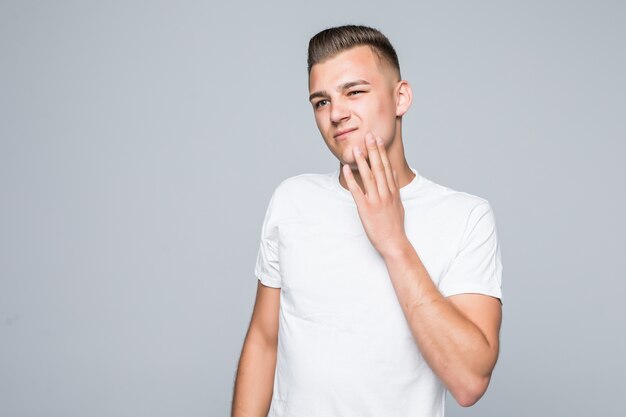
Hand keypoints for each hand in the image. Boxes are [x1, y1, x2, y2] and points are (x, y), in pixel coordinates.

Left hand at [343, 132, 408, 257]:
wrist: (394, 242)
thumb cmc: (395, 225)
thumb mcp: (399, 204)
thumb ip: (395, 189)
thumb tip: (393, 174)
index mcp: (393, 191)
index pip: (387, 167)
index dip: (382, 152)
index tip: (378, 140)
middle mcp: (385, 193)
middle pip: (379, 167)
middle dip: (373, 150)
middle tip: (368, 135)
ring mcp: (376, 200)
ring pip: (369, 177)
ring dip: (362, 161)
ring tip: (356, 148)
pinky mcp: (366, 208)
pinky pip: (357, 191)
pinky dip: (352, 179)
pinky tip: (347, 169)